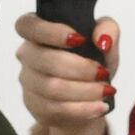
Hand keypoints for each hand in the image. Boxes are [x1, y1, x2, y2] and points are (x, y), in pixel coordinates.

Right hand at [16, 13, 119, 134]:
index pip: (28, 26)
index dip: (50, 32)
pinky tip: (99, 106)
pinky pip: (55, 109)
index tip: (79, 39)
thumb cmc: (93, 59)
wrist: (91, 94)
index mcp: (38, 32)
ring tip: (106, 91)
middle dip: (80, 68)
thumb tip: (102, 41)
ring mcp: (28, 82)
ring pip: (51, 88)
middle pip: (46, 61)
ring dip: (85, 91)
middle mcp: (27, 55)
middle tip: (103, 73)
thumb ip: (107, 29)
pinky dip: (82, 109)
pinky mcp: (34, 106)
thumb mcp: (106, 41)